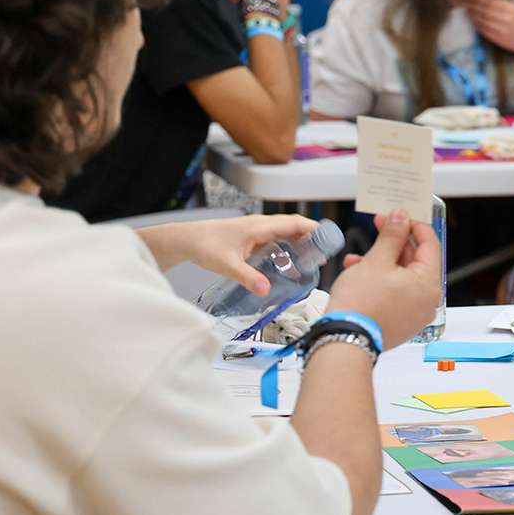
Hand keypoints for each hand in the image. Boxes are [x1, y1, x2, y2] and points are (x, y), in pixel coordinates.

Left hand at [148, 213, 316, 293]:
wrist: (185, 240)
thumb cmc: (204, 246)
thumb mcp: (227, 265)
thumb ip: (248, 278)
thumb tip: (267, 290)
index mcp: (259, 227)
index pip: (293, 223)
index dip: (313, 229)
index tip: (328, 239)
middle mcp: (260, 226)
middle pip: (292, 227)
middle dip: (310, 239)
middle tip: (323, 256)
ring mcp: (255, 231)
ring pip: (284, 234)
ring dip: (298, 245)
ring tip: (310, 262)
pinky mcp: (250, 239)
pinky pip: (274, 241)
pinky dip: (285, 250)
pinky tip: (287, 266)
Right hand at [327, 208, 441, 342]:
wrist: (345, 338)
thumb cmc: (361, 304)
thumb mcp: (377, 260)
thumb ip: (392, 235)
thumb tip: (401, 217)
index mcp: (429, 284)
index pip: (430, 244)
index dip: (414, 225)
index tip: (400, 214)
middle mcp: (427, 300)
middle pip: (416, 261)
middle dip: (394, 242)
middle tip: (380, 225)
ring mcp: (414, 313)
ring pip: (402, 277)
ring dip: (381, 261)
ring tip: (359, 255)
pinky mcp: (400, 321)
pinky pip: (395, 293)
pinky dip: (380, 280)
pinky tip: (358, 272)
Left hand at [465, 0, 513, 55]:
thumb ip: (501, 4)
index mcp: (508, 8)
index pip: (487, 1)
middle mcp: (503, 17)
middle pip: (482, 10)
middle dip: (472, 6)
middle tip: (466, 3)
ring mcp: (499, 28)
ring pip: (480, 19)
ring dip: (472, 15)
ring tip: (468, 11)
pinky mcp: (497, 38)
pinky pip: (483, 30)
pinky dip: (476, 24)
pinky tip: (474, 21)